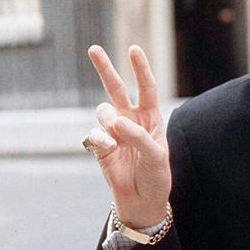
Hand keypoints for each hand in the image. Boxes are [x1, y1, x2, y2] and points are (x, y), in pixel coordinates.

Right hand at [84, 44, 170, 227]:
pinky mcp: (100, 146)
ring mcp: (114, 132)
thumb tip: (116, 121)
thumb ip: (138, 136)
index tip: (133, 49)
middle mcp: (131, 120)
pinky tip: (109, 147)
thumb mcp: (155, 156)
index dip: (140, 69)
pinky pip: (94, 134)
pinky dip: (100, 138)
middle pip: (116, 89)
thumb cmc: (156, 176)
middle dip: (105, 69)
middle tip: (93, 49)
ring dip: (108, 119)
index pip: (146, 88)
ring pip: (103, 110)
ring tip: (117, 135)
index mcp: (150, 118)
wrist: (142, 201)